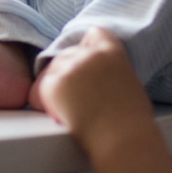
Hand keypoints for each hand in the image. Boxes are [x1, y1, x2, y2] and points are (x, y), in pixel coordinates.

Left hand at [37, 29, 171, 172]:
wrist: (122, 138)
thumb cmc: (131, 118)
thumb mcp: (128, 80)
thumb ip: (112, 69)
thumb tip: (99, 76)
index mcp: (112, 50)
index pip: (93, 33)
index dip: (88, 48)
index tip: (88, 63)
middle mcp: (89, 54)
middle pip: (69, 52)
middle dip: (70, 71)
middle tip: (77, 94)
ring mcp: (70, 68)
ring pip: (53, 69)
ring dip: (57, 84)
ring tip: (70, 106)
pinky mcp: (54, 85)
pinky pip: (39, 89)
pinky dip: (45, 101)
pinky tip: (58, 113)